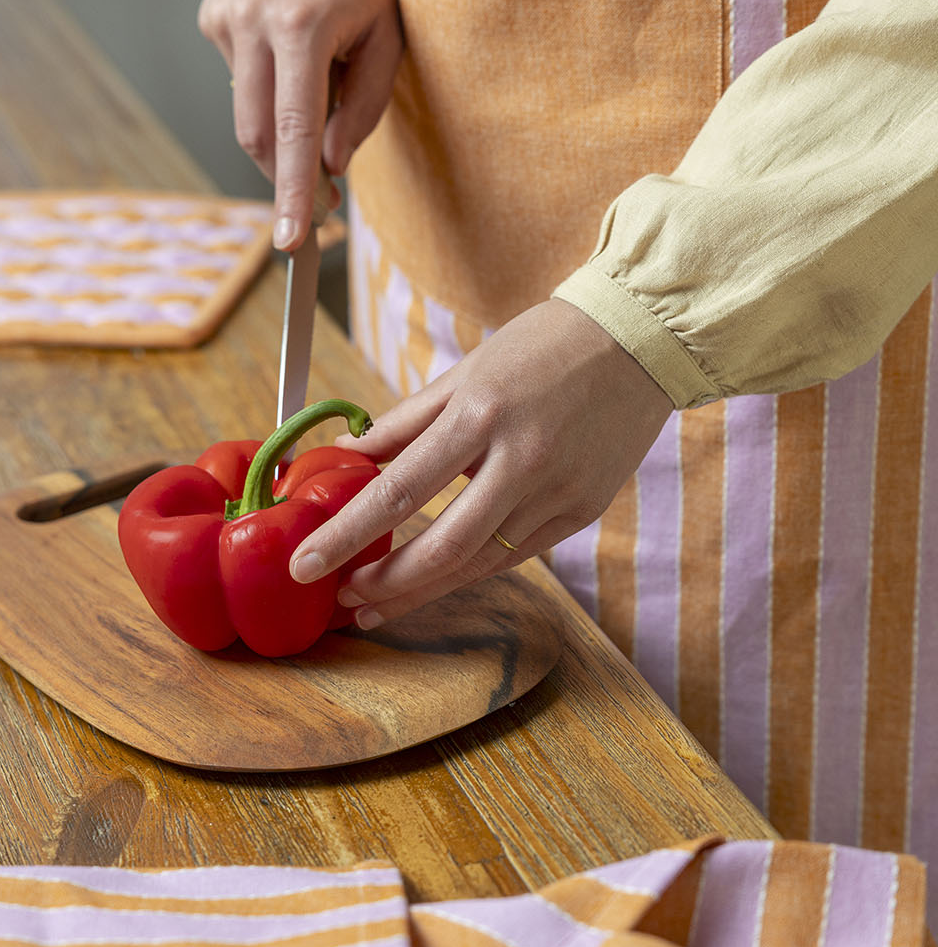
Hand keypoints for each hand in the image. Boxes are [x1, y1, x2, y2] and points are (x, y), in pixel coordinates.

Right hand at [198, 0, 402, 248]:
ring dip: (282, 126)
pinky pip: (241, 80)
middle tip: (324, 198)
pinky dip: (270, 87)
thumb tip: (330, 166)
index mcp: (301, 25)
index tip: (289, 238)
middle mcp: (252, 20)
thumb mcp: (388, 38)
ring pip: (246, 112)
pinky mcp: (212, 16)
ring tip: (322, 83)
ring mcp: (224, 17)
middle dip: (284, 175)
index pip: (291, 130)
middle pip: (256, 135)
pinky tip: (292, 51)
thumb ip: (362, 108)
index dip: (291, 191)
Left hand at [289, 298, 673, 627]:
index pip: (400, 490)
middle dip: (384, 583)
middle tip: (341, 597)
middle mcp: (522, 461)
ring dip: (421, 591)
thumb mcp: (467, 370)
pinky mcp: (582, 512)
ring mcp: (558, 493)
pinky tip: (434, 582)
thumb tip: (349, 458)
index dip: (347, 535)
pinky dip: (469, 572)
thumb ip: (405, 421)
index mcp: (482, 415)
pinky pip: (516, 556)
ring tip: (375, 605)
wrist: (640, 341)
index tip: (306, 563)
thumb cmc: (545, 346)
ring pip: (480, 564)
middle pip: (443, 548)